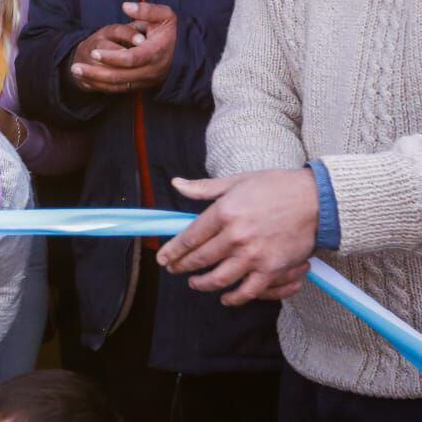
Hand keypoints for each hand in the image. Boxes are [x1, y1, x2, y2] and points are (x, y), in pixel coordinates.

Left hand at [70, 2, 176, 91]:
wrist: (182, 53)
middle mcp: (150, 71)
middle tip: (75, 66)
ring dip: (95, 80)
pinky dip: (101, 86)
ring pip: (117, 85)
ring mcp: (145, 80)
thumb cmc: (169, 31)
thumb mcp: (165, 16)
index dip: (112, 57)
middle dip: (96, 72)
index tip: (94, 51)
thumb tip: (126, 6)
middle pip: (120, 76)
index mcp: (156, 52)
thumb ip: (147, 10)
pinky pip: (118, 89)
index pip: (131, 58)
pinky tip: (85, 78)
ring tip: (75, 71)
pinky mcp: (140, 85)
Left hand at [156, 170, 318, 305]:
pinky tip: (225, 298)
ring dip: (203, 284)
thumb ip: (204, 188)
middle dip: (183, 266)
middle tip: (173, 269)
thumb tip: (176, 184)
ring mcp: (254, 255)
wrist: (317, 200)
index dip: (174, 250)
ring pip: (219, 278)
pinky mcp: (272, 269)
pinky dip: (234, 298)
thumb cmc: (276, 187)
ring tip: (195, 284)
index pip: (190, 237)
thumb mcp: (236, 181)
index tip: (163, 258)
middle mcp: (235, 236)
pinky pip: (248, 290)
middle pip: (200, 259)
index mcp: (224, 212)